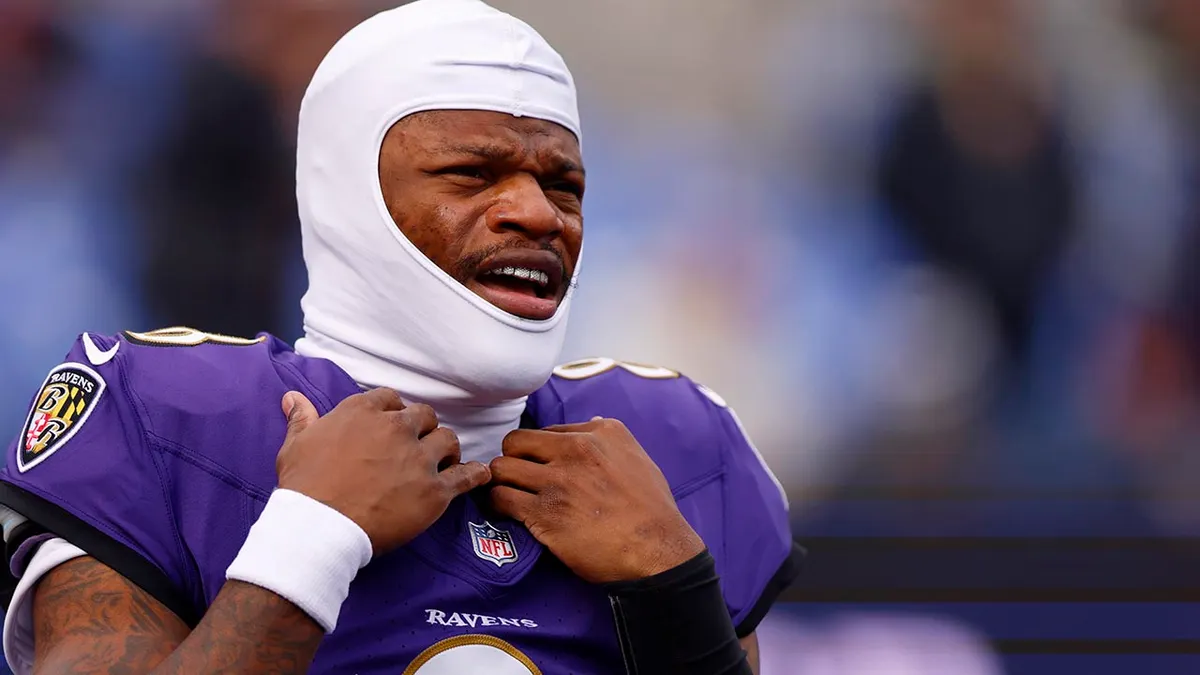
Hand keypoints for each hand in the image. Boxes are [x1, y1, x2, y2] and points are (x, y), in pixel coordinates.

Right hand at [275, 389, 490, 555]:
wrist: (319, 528)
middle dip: (422, 429)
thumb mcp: (296, 446)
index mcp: (363, 412)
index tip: (393, 426)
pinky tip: (480, 474)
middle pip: (424, 416)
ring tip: (444, 461)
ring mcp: (419, 459)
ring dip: (446, 450)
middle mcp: (396, 429)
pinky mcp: (435, 491)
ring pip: (448, 440)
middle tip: (418, 447)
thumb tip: (293, 398)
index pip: (390, 399)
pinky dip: (475, 475)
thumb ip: (302, 419)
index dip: (394, 413)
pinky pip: (466, 476)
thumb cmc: (303, 488)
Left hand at [488, 418, 704, 583]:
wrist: (658, 550)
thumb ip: (610, 440)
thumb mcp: (638, 459)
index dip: (538, 452)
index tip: (540, 467)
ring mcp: (558, 481)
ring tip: (509, 495)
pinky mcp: (544, 513)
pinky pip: (501, 498)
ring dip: (501, 482)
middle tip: (518, 479)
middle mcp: (576, 450)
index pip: (546, 432)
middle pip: (515, 442)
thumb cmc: (652, 510)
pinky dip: (498, 505)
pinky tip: (507, 512)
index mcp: (599, 434)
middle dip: (512, 460)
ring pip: (501, 468)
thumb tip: (592, 423)